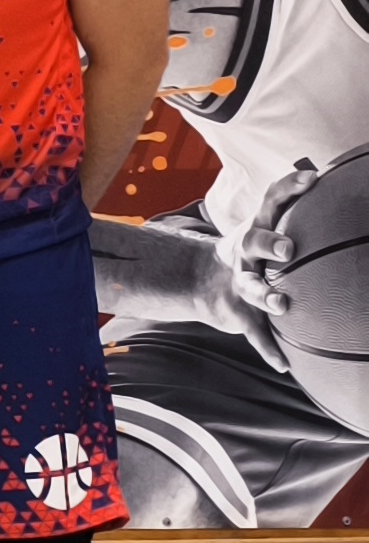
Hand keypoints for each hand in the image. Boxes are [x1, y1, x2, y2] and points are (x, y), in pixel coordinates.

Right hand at [222, 151, 325, 371]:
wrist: (202, 282)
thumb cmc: (252, 254)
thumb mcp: (266, 229)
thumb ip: (302, 215)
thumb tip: (341, 188)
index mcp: (255, 229)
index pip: (270, 201)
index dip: (288, 187)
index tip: (312, 177)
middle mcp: (243, 253)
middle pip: (252, 242)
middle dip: (268, 244)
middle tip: (288, 248)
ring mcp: (239, 283)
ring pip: (250, 288)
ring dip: (265, 295)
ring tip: (282, 304)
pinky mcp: (238, 312)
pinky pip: (254, 332)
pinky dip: (268, 348)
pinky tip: (284, 365)